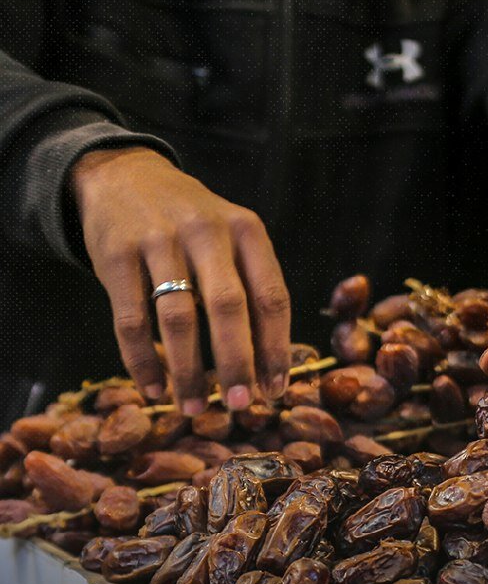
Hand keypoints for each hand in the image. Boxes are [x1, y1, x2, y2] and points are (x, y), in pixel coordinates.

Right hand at [72, 147, 290, 412]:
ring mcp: (158, 241)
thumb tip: (265, 369)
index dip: (275, 349)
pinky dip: (142, 362)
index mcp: (247, 231)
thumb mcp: (232, 237)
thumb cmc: (192, 224)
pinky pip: (131, 320)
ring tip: (193, 408)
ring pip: (178, 319)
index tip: (274, 391)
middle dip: (237, 364)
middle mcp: (206, 232)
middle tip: (239, 405)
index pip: (271, 297)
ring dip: (188, 372)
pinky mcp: (116, 255)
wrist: (124, 175)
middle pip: (228, 308)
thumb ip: (251, 287)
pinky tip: (154, 390)